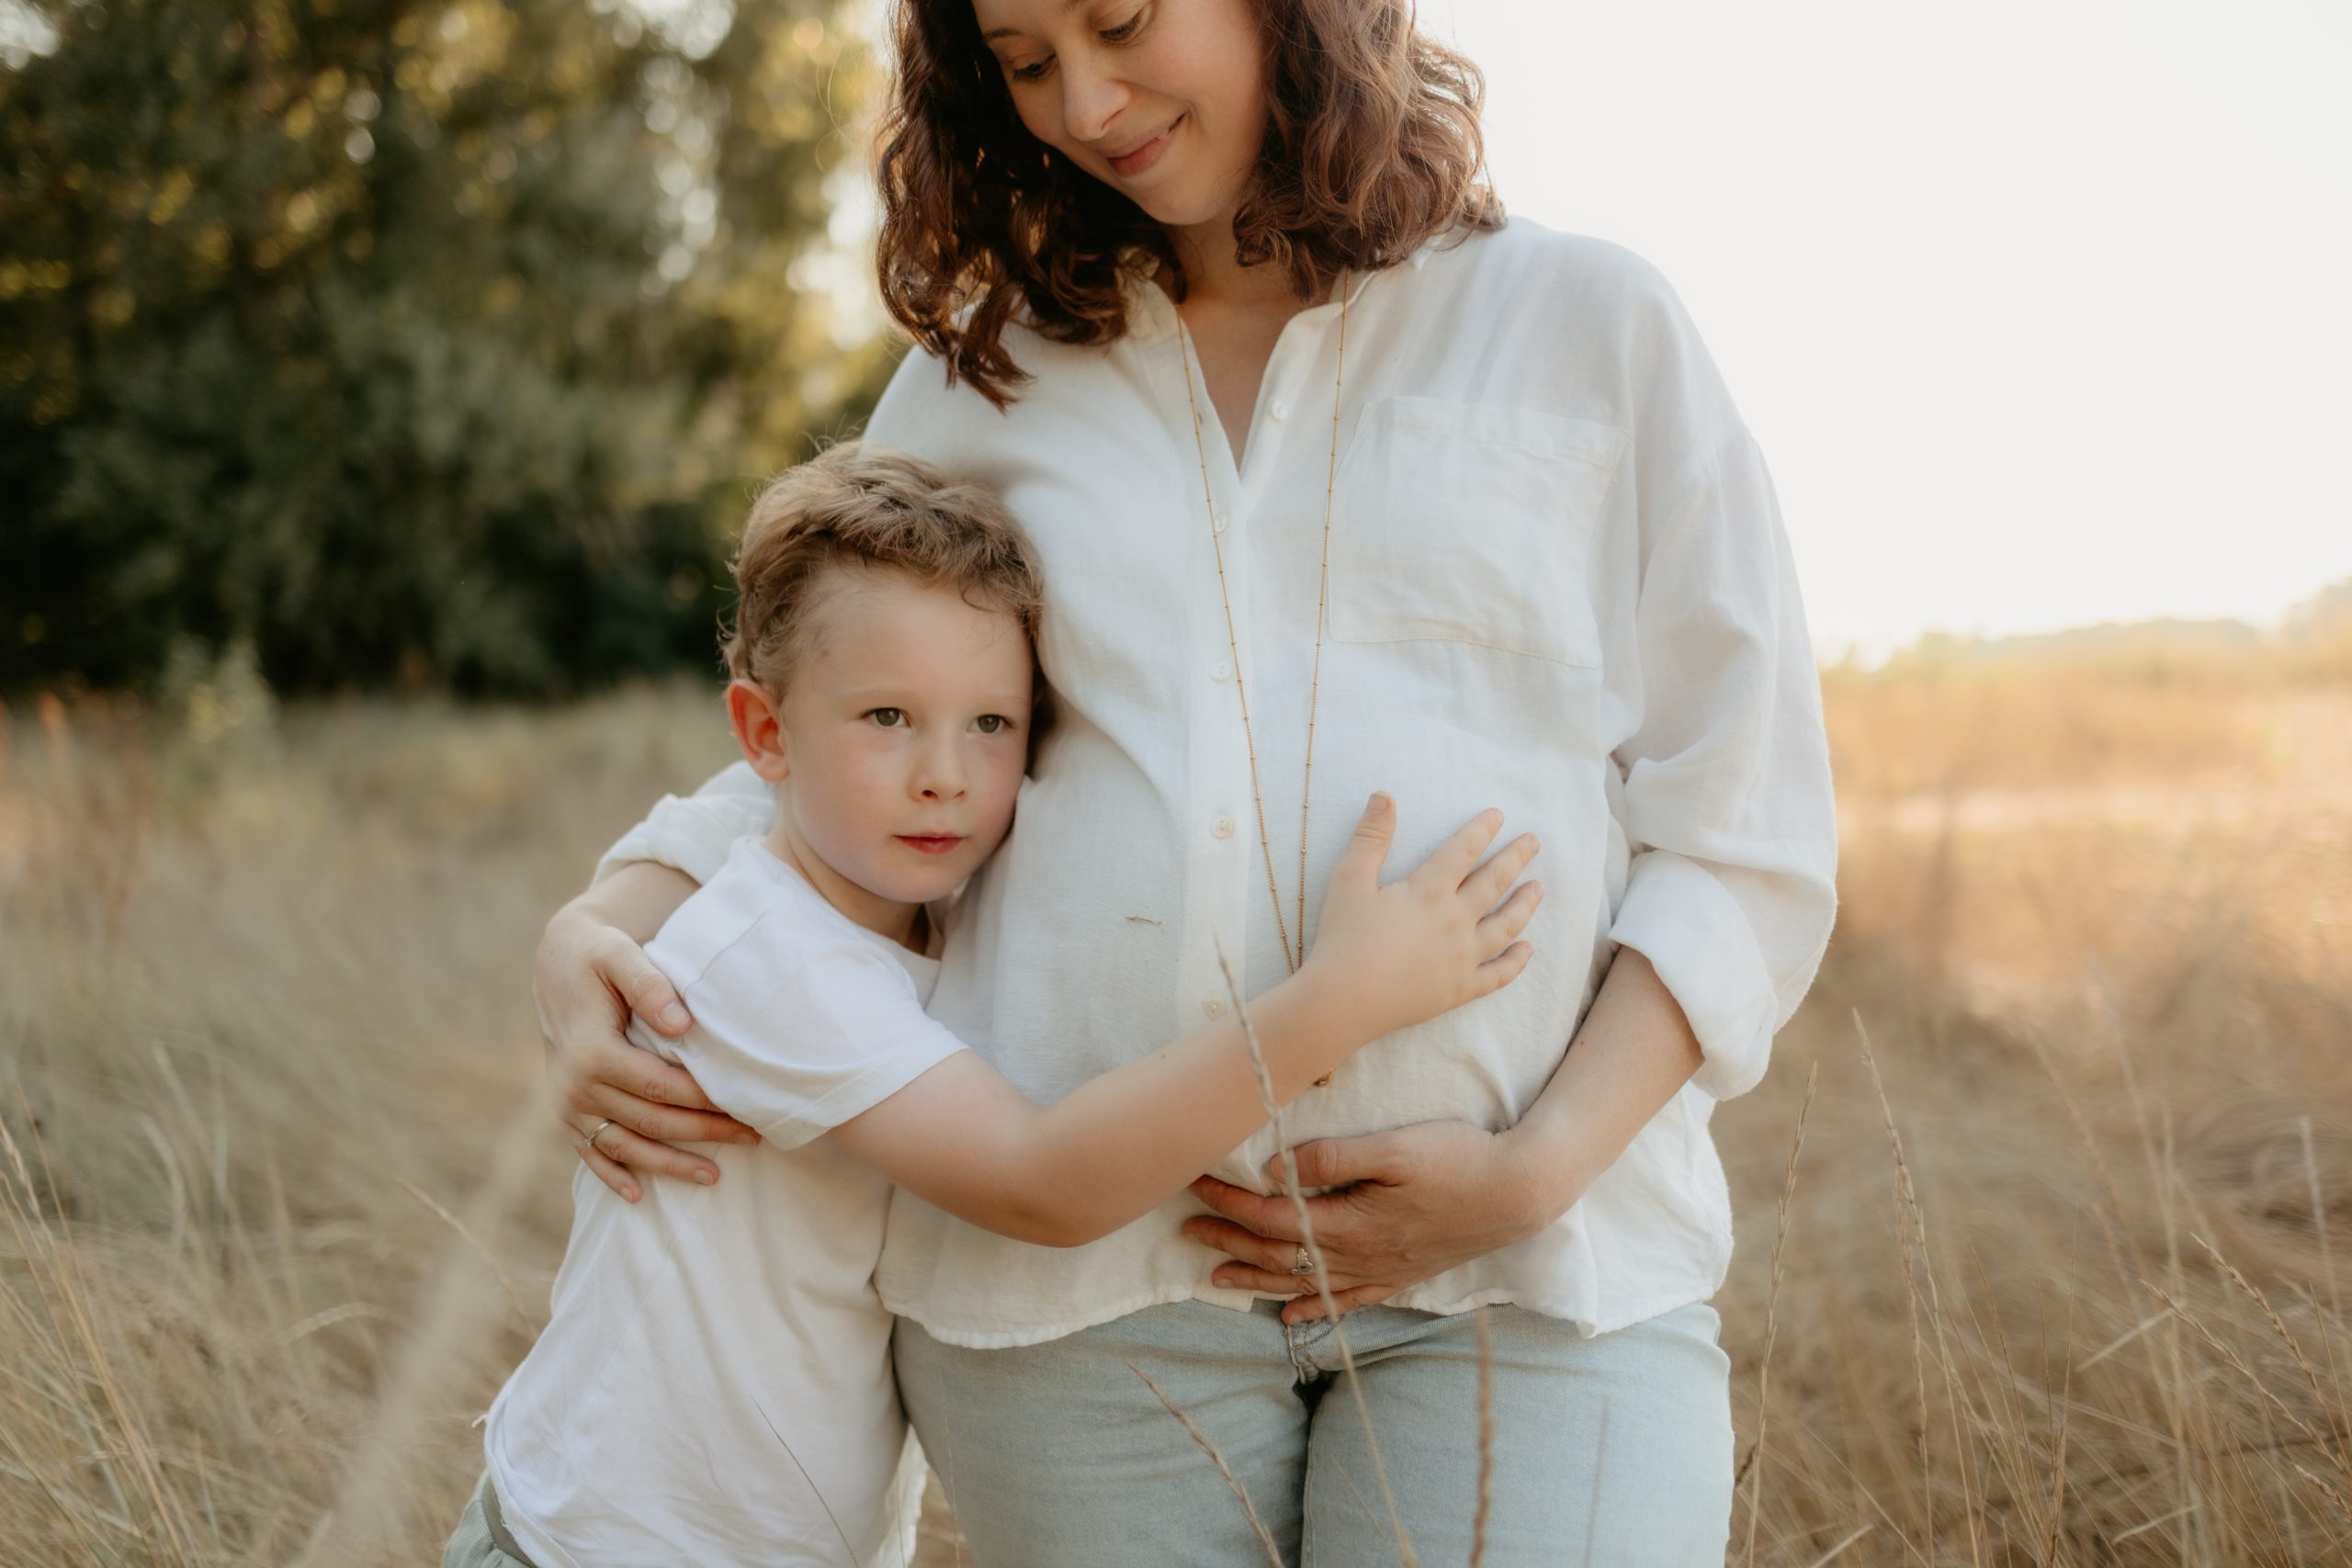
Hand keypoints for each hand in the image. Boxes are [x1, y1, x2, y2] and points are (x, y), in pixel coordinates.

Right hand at [536, 904, 755, 1201]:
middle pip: (650, 1121)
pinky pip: (590, 1152)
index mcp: (592, 1052)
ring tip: (715, 1176)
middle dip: (703, 1133)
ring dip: (669, 1165)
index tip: (747, 1105)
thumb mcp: (621, 955)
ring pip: (625, 1147)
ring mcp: (567, 1105)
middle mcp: (575, 1086)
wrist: (558, 962)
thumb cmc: (598, 955)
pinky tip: (640, 1196)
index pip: (660, 1087)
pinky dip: (613, 1176)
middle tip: (752, 1137)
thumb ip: (650, 985)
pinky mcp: (564, 1113)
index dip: (704, 1100)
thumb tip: (681, 1026)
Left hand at [1181, 1119, 1564, 1323]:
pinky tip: (1292, 1315)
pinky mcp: (1400, 1275)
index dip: (1230, 1204)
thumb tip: (1276, 1168)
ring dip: (1256, 1280)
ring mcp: (1379, 1271)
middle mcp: (1357, 1257)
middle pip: (1278, 1253)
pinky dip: (1314, 1308)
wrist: (1518, 1193)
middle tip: (1186, 1230)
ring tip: (1215, 1279)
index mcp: (1348, 1223)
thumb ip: (1332, 1157)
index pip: (1272, 1217)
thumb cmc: (1459, 1159)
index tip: (1195, 1185)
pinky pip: (1347, 1300)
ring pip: (1303, 1282)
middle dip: (1229, 1242)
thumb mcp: (1395, 1147)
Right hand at [1303, 795, 1541, 1040]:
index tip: (1499, 815)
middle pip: (1494, 883)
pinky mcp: (1460, 989)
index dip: (1482, 830)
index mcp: (1429, 892)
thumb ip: (1370, 836)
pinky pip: (1498, 975)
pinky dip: (1516, 961)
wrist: (1343, 1000)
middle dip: (1516, 858)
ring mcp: (1462, 958)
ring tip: (1539, 888)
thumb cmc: (1343, 937)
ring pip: (1505, 926)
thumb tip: (1385, 794)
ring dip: (1525, 904)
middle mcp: (1454, 921)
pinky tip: (1528, 949)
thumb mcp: (1349, 879)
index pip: (1463, 851)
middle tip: (1534, 841)